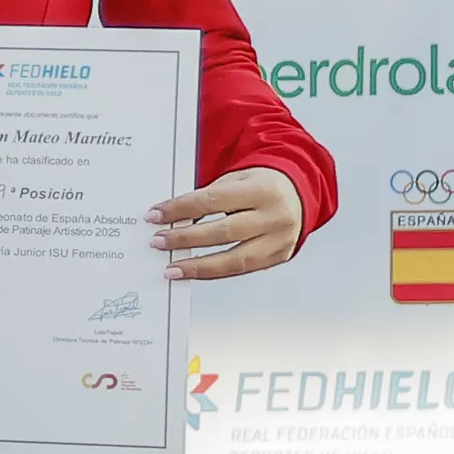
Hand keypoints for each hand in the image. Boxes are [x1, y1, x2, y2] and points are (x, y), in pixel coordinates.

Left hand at [153, 166, 304, 279]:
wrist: (298, 192)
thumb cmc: (260, 185)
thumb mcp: (235, 180)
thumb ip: (207, 198)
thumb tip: (172, 219)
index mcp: (262, 190)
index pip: (212, 201)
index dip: (180, 210)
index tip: (155, 215)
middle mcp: (274, 216)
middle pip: (223, 232)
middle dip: (185, 239)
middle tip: (159, 242)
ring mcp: (280, 240)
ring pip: (234, 259)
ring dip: (198, 266)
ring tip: (172, 268)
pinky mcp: (279, 257)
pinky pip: (242, 270)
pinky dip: (215, 273)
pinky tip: (195, 272)